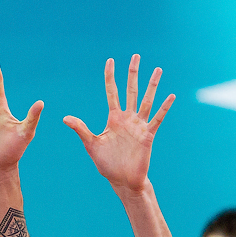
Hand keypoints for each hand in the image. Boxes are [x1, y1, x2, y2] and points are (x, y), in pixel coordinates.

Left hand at [64, 55, 173, 193]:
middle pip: (131, 90)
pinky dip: (164, 108)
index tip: (110, 61)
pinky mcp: (148, 136)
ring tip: (157, 69)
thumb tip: (64, 118)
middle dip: (132, 73)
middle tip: (135, 56)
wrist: (122, 180)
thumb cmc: (107, 164)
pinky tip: (171, 96)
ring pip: (147, 100)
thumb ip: (81, 129)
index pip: (111, 92)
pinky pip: (157, 119)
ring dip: (152, 85)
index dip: (110, 76)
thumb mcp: (91, 144)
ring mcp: (139, 126)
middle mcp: (127, 119)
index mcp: (113, 118)